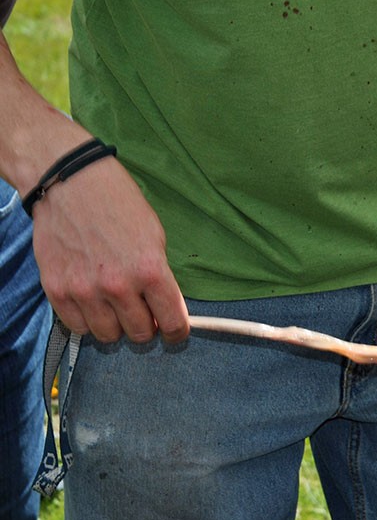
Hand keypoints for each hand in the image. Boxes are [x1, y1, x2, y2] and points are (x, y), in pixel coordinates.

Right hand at [30, 155, 188, 343]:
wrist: (71, 183)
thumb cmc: (119, 205)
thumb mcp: (155, 238)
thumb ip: (160, 278)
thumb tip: (163, 310)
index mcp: (150, 271)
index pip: (174, 323)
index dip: (177, 332)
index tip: (174, 331)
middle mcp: (118, 286)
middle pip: (141, 334)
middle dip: (147, 326)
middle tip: (142, 311)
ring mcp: (85, 290)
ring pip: (109, 336)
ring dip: (116, 325)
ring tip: (115, 305)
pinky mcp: (57, 290)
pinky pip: (77, 326)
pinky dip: (87, 320)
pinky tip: (92, 302)